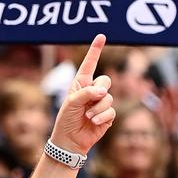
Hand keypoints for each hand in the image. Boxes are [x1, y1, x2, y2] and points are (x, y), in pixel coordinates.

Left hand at [49, 34, 113, 153]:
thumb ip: (86, 93)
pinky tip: (93, 123)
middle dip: (98, 91)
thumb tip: (104, 92)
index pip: (89, 64)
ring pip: (109, 97)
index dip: (95, 50)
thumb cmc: (66, 120)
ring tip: (87, 117)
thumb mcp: (71, 103)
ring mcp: (101, 103)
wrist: (70, 140)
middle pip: (105, 80)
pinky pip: (111, 110)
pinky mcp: (108, 115)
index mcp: (81, 84)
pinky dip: (101, 117)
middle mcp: (92, 91)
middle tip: (89, 101)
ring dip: (97, 108)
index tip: (101, 36)